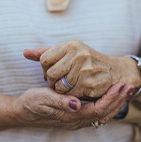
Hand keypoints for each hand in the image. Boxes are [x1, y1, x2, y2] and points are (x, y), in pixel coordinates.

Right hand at [13, 83, 133, 129]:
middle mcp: (77, 121)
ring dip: (116, 102)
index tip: (122, 85)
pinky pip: (97, 113)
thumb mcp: (44, 98)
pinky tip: (111, 95)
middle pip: (105, 113)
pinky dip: (108, 104)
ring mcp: (77, 120)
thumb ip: (61, 102)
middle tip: (130, 86)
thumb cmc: (32, 103)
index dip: (112, 98)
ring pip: (103, 114)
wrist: (22, 112)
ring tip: (125, 90)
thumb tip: (76, 104)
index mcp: (72, 116)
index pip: (100, 109)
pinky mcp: (76, 116)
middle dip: (119, 100)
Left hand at [24, 41, 140, 98]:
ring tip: (70, 86)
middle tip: (61, 81)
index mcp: (71, 45)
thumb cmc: (87, 61)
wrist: (115, 71)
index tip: (55, 71)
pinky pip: (70, 95)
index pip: (44, 59)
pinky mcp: (89, 83)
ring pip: (59, 86)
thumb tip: (25, 53)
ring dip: (62, 90)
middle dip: (52, 81)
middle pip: (50, 73)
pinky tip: (78, 91)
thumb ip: (45, 52)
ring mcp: (84, 69)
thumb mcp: (68, 52)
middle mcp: (78, 54)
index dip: (46, 68)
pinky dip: (71, 96)